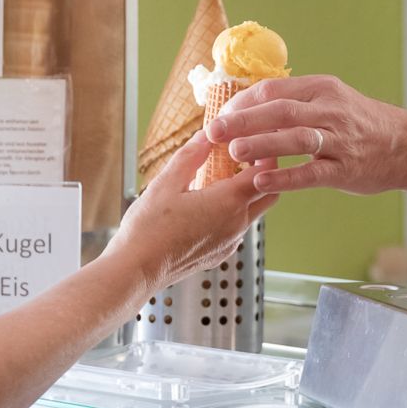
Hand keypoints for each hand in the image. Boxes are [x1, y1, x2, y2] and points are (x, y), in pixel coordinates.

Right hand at [105, 132, 277, 291]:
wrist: (137, 271)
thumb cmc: (149, 229)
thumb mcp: (166, 183)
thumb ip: (190, 157)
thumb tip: (206, 136)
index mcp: (228, 203)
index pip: (265, 173)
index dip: (263, 154)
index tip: (251, 141)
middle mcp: (237, 224)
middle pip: (268, 194)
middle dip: (263, 173)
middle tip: (244, 156)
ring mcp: (230, 241)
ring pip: (252, 211)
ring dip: (245, 192)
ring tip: (221, 176)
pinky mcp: (220, 253)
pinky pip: (236, 227)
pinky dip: (232, 211)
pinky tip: (207, 202)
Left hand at [208, 75, 406, 196]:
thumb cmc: (362, 124)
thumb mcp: (330, 100)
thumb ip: (295, 103)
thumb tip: (248, 109)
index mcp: (321, 88)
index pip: (273, 90)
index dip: (242, 103)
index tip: (220, 116)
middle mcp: (330, 110)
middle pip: (280, 110)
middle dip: (244, 120)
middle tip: (215, 131)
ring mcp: (339, 140)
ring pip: (295, 138)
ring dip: (262, 145)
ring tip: (235, 152)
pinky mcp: (345, 169)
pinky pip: (311, 173)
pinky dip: (286, 176)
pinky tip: (262, 181)